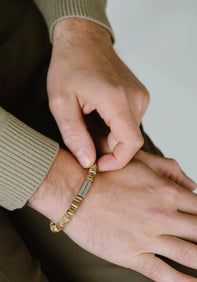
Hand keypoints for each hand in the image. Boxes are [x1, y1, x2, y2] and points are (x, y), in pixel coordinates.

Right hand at [29, 149, 196, 281]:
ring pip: (190, 254)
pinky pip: (164, 273)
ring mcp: (147, 237)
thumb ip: (170, 169)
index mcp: (166, 192)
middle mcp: (162, 215)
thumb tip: (192, 184)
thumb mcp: (140, 161)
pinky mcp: (131, 255)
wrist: (75, 191)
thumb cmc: (105, 175)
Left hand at [47, 18, 149, 170]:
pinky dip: (112, 126)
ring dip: (107, 136)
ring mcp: (140, 96)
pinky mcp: (139, 95)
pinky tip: (96, 115)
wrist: (83, 40)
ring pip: (128, 132)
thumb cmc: (69, 66)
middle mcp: (135, 97)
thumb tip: (88, 161)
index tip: (97, 164)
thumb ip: (75, 135)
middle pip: (128, 140)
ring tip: (87, 121)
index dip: (116, 161)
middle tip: (82, 136)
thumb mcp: (61, 103)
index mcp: (116, 99)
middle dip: (105, 147)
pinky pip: (129, 122)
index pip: (131, 144)